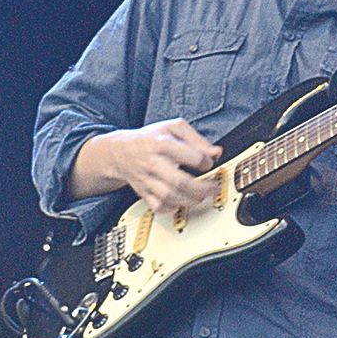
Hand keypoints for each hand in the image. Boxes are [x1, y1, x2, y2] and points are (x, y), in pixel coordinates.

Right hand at [96, 118, 221, 213]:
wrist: (120, 151)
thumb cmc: (150, 139)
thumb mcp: (174, 128)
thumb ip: (197, 139)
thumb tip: (215, 152)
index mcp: (163, 144)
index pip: (191, 155)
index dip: (206, 161)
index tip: (209, 163)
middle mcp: (154, 163)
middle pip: (180, 182)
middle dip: (202, 188)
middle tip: (213, 188)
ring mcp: (147, 180)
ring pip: (169, 197)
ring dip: (190, 200)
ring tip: (200, 196)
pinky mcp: (143, 192)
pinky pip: (157, 207)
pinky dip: (171, 208)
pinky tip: (180, 202)